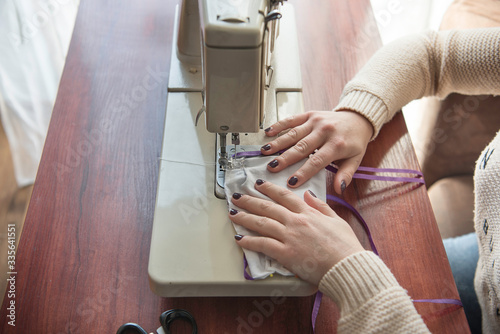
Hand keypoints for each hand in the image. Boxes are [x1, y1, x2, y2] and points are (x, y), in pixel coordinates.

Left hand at [229, 180, 364, 285]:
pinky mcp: (286, 254)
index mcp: (308, 213)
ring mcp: (289, 237)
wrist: (346, 266)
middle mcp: (296, 222)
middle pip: (268, 207)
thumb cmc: (345, 246)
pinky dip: (250, 241)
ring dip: (244, 217)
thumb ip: (320, 206)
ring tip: (232, 213)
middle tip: (237, 197)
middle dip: (250, 200)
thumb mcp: (336, 220)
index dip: (269, 189)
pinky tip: (240, 239)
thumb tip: (308, 195)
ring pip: (262, 223)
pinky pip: (263, 244)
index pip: (284, 196)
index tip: (259, 184)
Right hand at [261, 110, 372, 193]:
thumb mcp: (355, 159)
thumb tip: (338, 189)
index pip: (317, 161)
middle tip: (272, 168)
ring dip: (278, 142)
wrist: (358, 118)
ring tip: (265, 152)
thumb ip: (345, 174)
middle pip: (302, 147)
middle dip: (285, 158)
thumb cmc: (354, 141)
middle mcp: (325, 131)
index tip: (291, 182)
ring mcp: (316, 121)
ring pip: (294, 133)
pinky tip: (268, 132)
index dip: (303, 172)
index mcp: (337, 144)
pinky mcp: (310, 114)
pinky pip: (292, 119)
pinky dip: (279, 125)